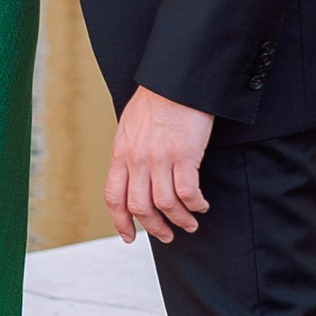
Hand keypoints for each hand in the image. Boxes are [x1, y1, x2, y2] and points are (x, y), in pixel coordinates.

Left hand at [105, 84, 212, 241]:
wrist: (175, 79)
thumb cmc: (156, 99)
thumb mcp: (130, 126)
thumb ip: (129, 153)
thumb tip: (132, 176)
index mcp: (121, 153)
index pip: (114, 197)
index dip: (120, 222)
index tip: (129, 236)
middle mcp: (137, 159)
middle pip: (140, 207)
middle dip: (154, 227)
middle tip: (167, 236)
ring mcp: (160, 158)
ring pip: (165, 205)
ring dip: (180, 220)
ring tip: (190, 223)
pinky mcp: (184, 154)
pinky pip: (188, 193)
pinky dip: (195, 204)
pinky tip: (201, 204)